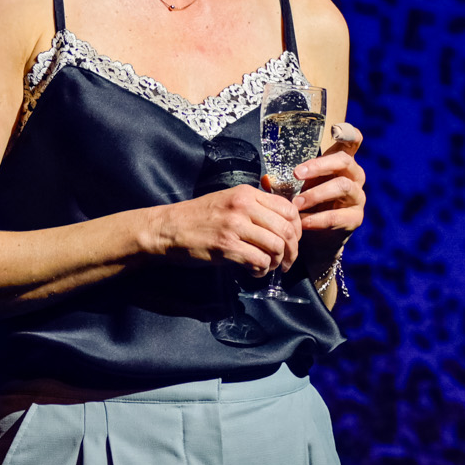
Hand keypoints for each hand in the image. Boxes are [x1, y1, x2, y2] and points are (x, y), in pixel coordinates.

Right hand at [148, 184, 302, 277]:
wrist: (167, 228)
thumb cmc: (197, 217)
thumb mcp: (227, 200)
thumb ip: (253, 205)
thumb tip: (282, 221)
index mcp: (246, 193)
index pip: (288, 208)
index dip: (297, 229)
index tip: (293, 241)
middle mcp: (243, 206)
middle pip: (286, 229)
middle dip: (292, 250)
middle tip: (286, 261)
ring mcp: (234, 226)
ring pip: (276, 247)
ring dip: (277, 262)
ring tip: (267, 267)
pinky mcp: (226, 247)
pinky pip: (259, 261)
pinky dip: (261, 270)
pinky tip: (254, 271)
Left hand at [282, 122, 366, 240]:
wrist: (316, 241)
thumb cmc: (306, 206)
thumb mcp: (295, 190)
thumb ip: (283, 183)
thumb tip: (267, 179)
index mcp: (340, 163)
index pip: (352, 141)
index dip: (348, 133)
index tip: (334, 130)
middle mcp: (354, 176)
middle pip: (344, 161)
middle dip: (319, 166)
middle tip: (296, 174)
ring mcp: (357, 196)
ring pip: (342, 187)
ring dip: (316, 194)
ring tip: (295, 204)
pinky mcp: (355, 218)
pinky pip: (339, 216)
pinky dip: (318, 219)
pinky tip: (303, 222)